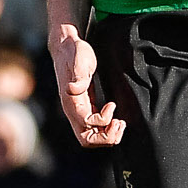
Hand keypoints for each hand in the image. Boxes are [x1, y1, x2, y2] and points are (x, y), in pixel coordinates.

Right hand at [49, 22, 124, 148]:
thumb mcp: (80, 60)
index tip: (112, 104)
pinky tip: (116, 120)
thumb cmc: (75, 52)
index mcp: (71, 101)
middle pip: (86, 140)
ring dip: (107, 137)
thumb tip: (73, 89)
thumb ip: (78, 76)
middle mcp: (72, 111)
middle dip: (105, 138)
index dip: (103, 119)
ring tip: (120, 124)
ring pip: (90, 138)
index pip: (87, 123)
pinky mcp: (83, 109)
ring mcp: (77, 112)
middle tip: (120, 123)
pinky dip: (106, 130)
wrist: (66, 48)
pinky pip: (93, 129)